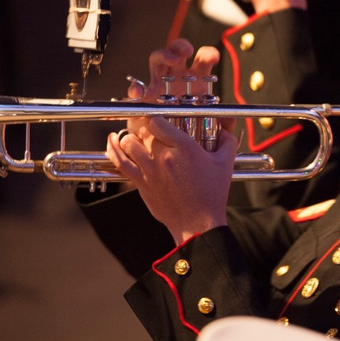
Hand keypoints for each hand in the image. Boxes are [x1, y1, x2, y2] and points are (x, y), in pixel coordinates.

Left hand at [106, 116, 238, 244]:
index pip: (158, 121)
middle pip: (142, 130)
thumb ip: (227, 141)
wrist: (197, 223)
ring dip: (129, 136)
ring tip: (134, 136)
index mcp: (185, 148)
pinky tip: (112, 141)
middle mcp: (164, 156)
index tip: (158, 119)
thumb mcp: (225, 164)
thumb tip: (227, 128)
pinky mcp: (141, 183)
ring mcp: (149, 170)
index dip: (156, 118)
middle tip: (148, 128)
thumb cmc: (211, 195)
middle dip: (144, 127)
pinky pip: (120, 161)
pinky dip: (113, 149)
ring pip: (128, 142)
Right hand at [124, 38, 220, 135]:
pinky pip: (137, 88)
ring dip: (163, 55)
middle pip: (178, 51)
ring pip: (158, 60)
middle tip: (187, 51)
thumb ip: (221, 124)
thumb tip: (229, 121)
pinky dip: (137, 88)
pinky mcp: (143, 96)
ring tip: (171, 59)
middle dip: (182, 46)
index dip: (208, 54)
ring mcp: (159, 82)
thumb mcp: (210, 126)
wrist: (169, 142)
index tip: (212, 57)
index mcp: (196, 78)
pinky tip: (139, 92)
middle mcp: (177, 75)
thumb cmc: (191, 126)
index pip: (203, 59)